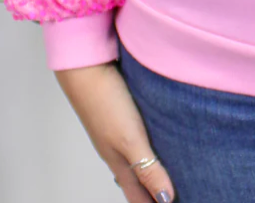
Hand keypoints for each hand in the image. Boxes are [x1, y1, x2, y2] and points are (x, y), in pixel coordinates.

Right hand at [54, 61, 176, 201]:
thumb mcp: (130, 140)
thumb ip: (147, 168)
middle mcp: (116, 149)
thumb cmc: (105, 103)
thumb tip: (165, 199)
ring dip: (148, 168)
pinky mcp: (119, 111)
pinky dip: (146, 144)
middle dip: (150, 191)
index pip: (137, 194)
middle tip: (168, 196)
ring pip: (134, 157)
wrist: (86, 66)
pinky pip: (135, 135)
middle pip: (135, 178)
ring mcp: (115, 130)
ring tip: (165, 171)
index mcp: (118, 161)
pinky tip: (155, 134)